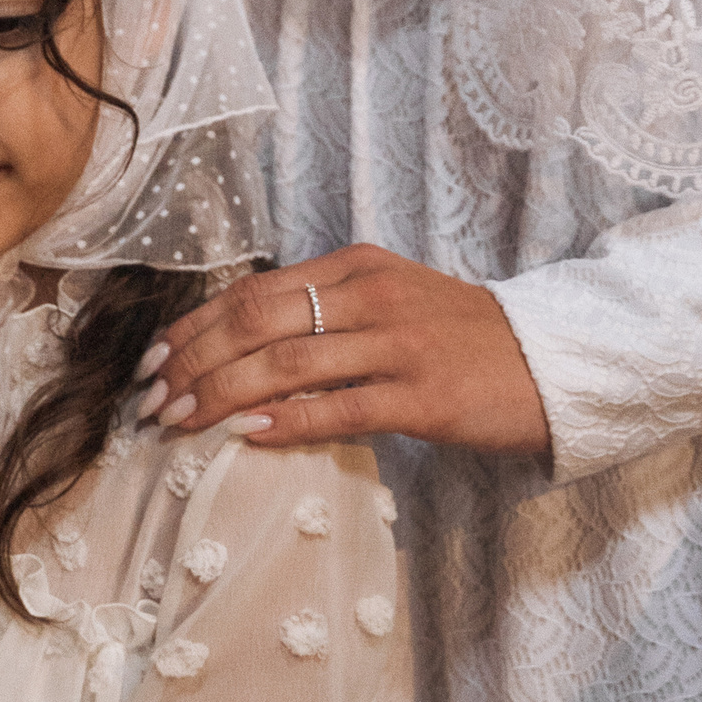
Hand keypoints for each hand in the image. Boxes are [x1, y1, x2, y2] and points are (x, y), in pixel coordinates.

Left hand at [138, 245, 550, 458]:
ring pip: (287, 364)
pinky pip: (339, 408)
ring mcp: (399, 344)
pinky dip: (286, 420)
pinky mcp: (422, 396)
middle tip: (151, 397)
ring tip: (181, 421)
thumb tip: (241, 345)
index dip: (195, 324)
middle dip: (194, 360)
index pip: (253, 290)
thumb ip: (324, 312)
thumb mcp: (389, 302)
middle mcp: (371, 295)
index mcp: (356, 266)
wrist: (550, 360)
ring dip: (222, 393)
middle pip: (258, 321)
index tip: (152, 357)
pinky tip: (246, 435)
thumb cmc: (459, 338)